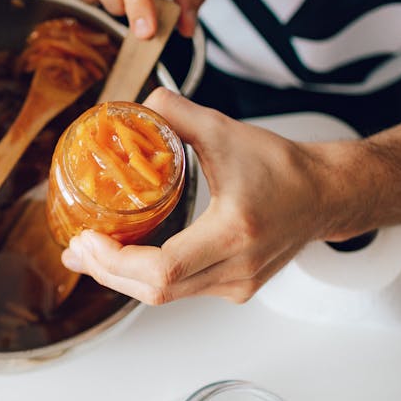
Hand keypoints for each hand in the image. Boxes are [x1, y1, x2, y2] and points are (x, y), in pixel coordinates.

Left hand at [61, 87, 350, 304]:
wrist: (325, 195)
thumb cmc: (282, 166)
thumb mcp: (225, 130)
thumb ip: (176, 112)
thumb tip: (136, 104)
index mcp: (234, 231)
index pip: (163, 268)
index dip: (115, 261)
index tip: (87, 239)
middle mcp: (237, 267)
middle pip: (155, 291)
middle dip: (106, 271)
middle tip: (75, 249)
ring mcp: (237, 284)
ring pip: (164, 296)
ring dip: (121, 277)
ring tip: (89, 253)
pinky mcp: (235, 288)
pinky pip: (179, 291)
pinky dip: (145, 277)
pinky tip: (124, 258)